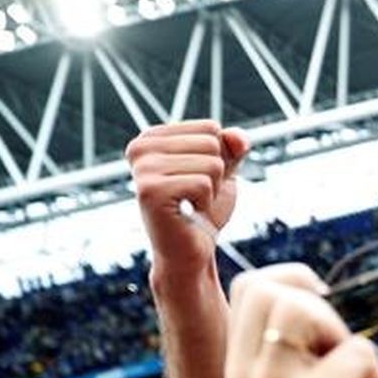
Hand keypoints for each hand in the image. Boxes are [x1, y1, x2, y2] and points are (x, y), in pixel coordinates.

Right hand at [125, 121, 250, 279]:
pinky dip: (206, 202)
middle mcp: (140, 148)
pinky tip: (187, 212)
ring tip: (191, 203)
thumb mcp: (224, 170)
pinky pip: (204, 184)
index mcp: (152, 137)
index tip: (196, 177)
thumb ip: (232, 147)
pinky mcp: (150, 192)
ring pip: (212, 164)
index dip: (217, 157)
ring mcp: (142, 169)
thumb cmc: (204, 208)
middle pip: (211, 143)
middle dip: (216, 174)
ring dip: (211, 189)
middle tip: (195, 194)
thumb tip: (237, 137)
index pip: (210, 127)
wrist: (192, 249)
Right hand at [222, 265, 377, 377]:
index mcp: (241, 377)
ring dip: (342, 338)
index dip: (294, 282)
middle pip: (269, 290)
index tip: (326, 317)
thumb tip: (307, 285)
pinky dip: (371, 368)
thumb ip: (298, 344)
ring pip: (300, 308)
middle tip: (339, 355)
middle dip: (319, 309)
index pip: (250, 289)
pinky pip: (354, 348)